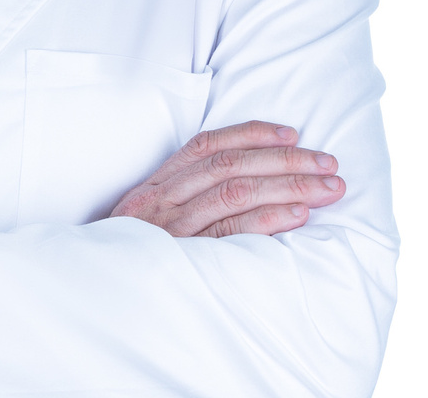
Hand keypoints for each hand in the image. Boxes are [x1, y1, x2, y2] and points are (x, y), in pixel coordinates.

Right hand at [109, 121, 345, 236]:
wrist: (99, 294)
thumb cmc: (132, 255)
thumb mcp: (147, 219)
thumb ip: (183, 198)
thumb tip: (243, 181)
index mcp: (158, 184)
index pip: (207, 145)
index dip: (251, 134)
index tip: (291, 133)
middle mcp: (164, 199)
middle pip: (230, 166)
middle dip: (285, 160)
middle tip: (327, 163)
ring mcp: (174, 227)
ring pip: (236, 193)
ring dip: (288, 186)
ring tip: (328, 187)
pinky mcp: (186, 256)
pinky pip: (232, 232)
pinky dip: (268, 219)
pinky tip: (299, 215)